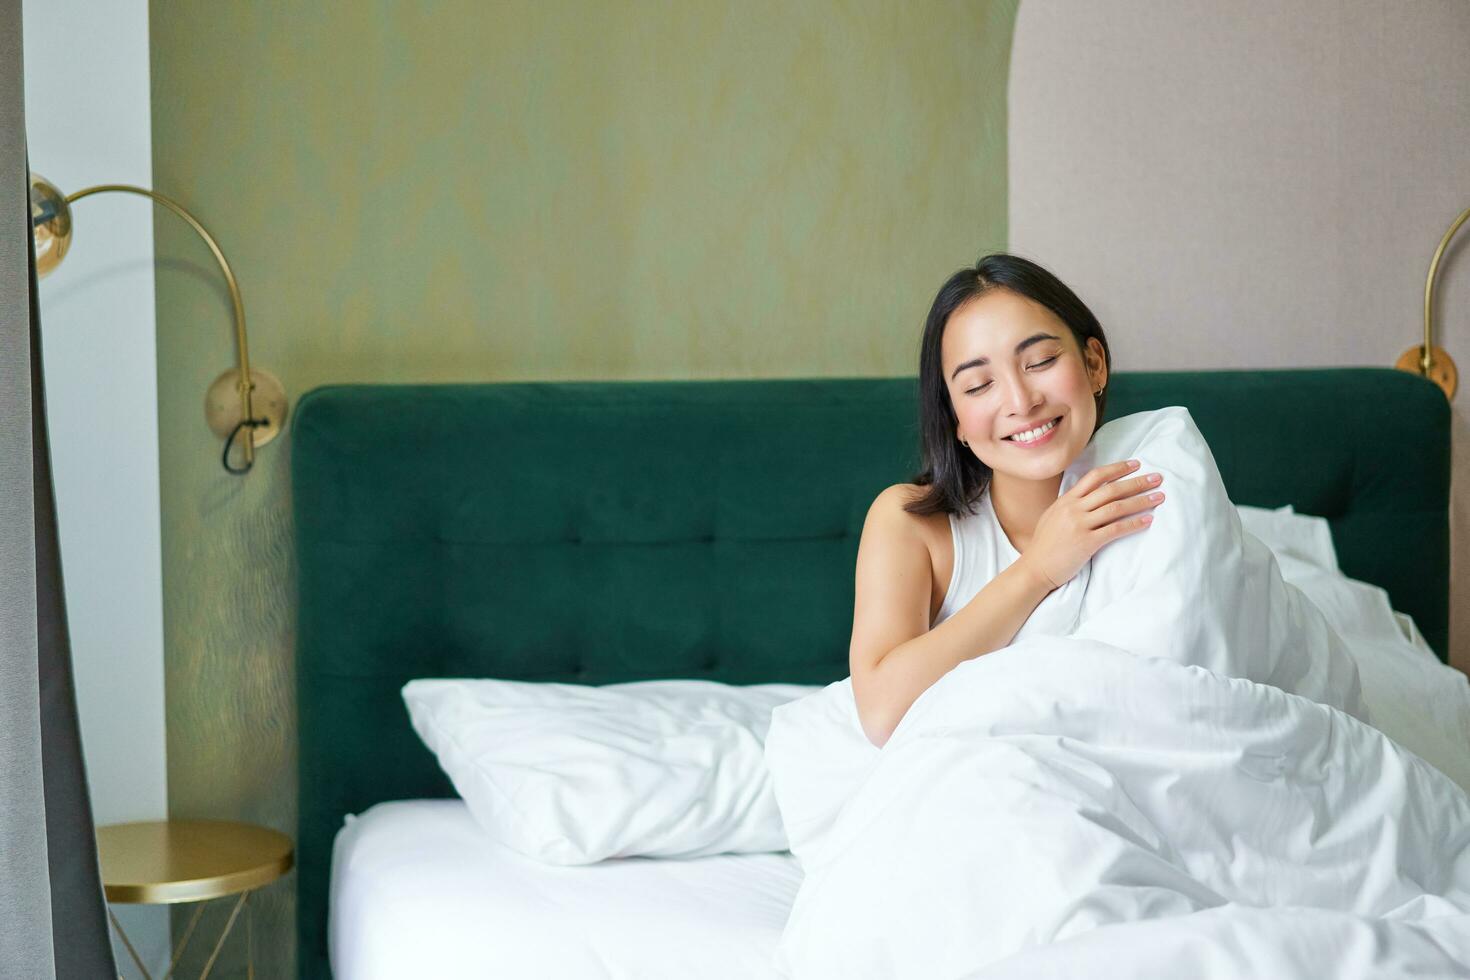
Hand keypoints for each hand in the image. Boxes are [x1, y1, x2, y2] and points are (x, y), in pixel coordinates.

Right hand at [1017, 459, 1163, 590]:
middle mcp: (1073, 509)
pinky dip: (1134, 523)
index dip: (1117, 468)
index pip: (1095, 476)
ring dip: (1141, 500)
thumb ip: (1070, 505)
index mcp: (1066, 500)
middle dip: (1137, 482)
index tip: (1135, 464)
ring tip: (1159, 496)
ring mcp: (1079, 525)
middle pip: (1111, 489)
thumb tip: (1087, 496)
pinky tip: (1148, 520)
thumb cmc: (1044, 545)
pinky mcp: (1087, 542)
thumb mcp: (1053, 516)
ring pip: (1116, 507)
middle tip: (1157, 477)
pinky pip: (1115, 529)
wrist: (1034, 569)